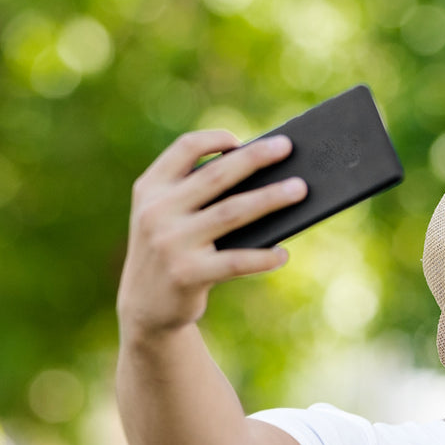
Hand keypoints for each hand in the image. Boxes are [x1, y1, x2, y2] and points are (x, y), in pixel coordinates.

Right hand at [117, 130, 306, 339]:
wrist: (145, 306)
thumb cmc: (172, 251)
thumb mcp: (167, 217)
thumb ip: (196, 194)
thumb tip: (263, 177)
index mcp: (151, 188)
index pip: (184, 148)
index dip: (215, 138)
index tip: (242, 140)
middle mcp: (157, 211)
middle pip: (216, 176)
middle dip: (255, 159)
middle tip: (287, 147)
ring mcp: (170, 243)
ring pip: (232, 212)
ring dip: (271, 199)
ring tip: (300, 190)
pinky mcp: (186, 274)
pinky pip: (236, 261)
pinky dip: (263, 257)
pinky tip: (283, 254)